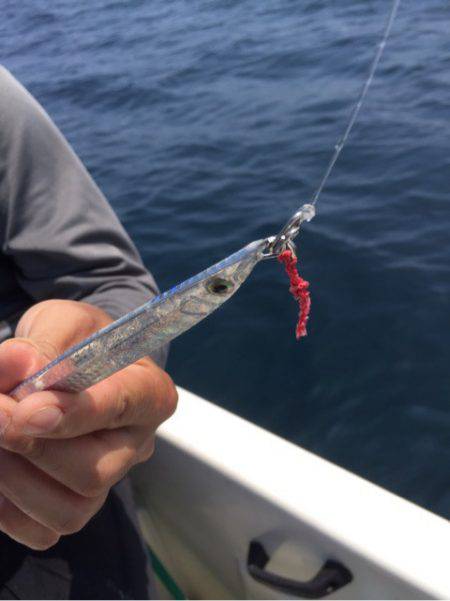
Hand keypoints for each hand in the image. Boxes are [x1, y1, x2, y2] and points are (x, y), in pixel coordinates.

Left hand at [0, 299, 176, 549]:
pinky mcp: (77, 507)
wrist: (68, 364)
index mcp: (149, 391)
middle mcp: (137, 443)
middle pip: (95, 471)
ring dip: (14, 477)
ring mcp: (109, 481)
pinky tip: (0, 464)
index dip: (75, 413)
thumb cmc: (75, 340)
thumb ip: (43, 341)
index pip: (121, 407)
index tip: (25, 409)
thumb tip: (18, 366)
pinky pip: (43, 530)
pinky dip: (7, 505)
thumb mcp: (63, 322)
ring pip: (70, 509)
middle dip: (33, 447)